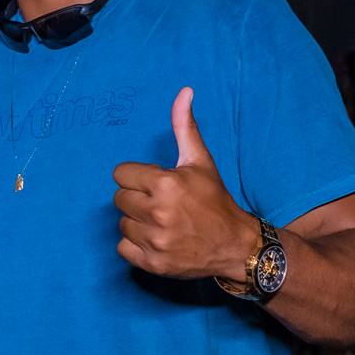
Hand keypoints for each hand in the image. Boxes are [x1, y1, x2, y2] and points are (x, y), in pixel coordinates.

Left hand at [112, 87, 256, 279]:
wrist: (235, 244)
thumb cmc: (214, 199)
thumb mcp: (200, 161)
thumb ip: (184, 126)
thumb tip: (184, 91)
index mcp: (165, 184)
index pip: (120, 174)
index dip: (138, 177)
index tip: (155, 184)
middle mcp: (157, 212)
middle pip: (119, 198)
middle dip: (137, 198)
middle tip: (160, 203)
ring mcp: (155, 241)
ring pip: (122, 223)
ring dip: (137, 222)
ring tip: (162, 222)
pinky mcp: (152, 263)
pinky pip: (123, 248)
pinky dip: (136, 245)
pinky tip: (156, 239)